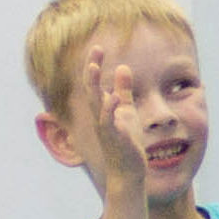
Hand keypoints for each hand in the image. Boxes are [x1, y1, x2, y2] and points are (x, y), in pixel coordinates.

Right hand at [80, 41, 151, 191]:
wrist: (128, 171)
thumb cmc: (127, 142)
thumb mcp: (127, 111)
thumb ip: (123, 90)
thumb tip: (123, 67)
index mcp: (103, 108)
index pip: (94, 83)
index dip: (94, 64)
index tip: (98, 47)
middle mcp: (99, 116)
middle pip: (90, 88)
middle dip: (91, 69)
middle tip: (94, 50)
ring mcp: (105, 127)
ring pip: (94, 103)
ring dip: (93, 85)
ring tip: (93, 67)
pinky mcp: (114, 138)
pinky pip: (107, 122)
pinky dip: (109, 109)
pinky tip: (113, 97)